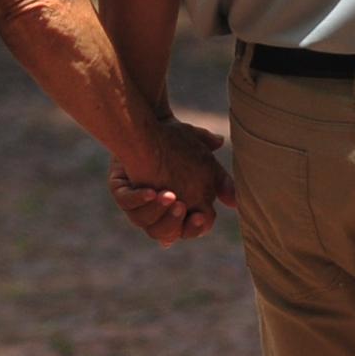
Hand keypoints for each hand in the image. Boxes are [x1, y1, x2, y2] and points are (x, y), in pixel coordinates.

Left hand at [109, 118, 231, 246]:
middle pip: (163, 232)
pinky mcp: (121, 188)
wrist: (153, 123)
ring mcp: (136, 201)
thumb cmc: (179, 142)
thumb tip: (234, 200)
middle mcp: (154, 211)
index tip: (199, 216)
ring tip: (168, 195)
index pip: (186, 230)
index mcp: (175, 210)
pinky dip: (137, 198)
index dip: (192, 228)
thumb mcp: (204, 159)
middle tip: (183, 206)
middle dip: (173, 222)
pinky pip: (126, 200)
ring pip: (142, 221)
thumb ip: (220, 180)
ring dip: (156, 210)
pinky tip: (150, 190)